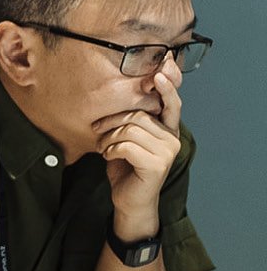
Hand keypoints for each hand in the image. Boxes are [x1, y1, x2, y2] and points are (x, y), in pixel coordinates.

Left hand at [95, 68, 182, 239]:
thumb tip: (122, 96)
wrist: (130, 200)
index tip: (160, 70)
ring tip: (102, 147)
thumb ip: (130, 121)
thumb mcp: (126, 139)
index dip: (168, 86)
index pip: (171, 103)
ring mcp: (167, 151)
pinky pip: (126, 146)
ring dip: (108, 138)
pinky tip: (107, 156)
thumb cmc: (126, 167)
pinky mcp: (157, 164)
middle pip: (138, 115)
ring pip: (130, 130)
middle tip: (97, 130)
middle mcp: (172, 138)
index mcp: (167, 129)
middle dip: (111, 121)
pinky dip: (110, 150)